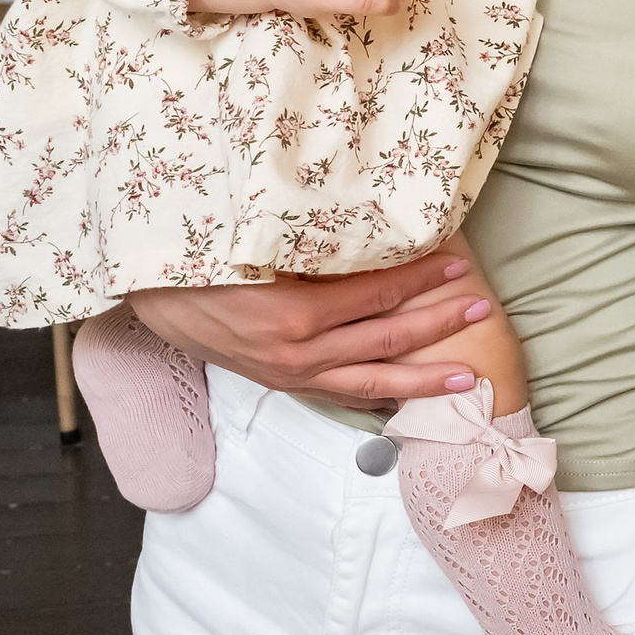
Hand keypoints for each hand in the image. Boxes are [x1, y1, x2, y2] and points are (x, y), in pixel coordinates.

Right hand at [125, 255, 491, 409]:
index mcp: (295, 313)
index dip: (423, 278)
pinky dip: (378, 400)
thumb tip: (377, 233)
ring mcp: (291, 374)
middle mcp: (298, 352)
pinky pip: (341, 397)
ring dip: (423, 378)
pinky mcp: (284, 384)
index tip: (459, 261)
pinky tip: (409, 402)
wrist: (153, 298)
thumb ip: (317, 247)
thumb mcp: (261, 247)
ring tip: (468, 377)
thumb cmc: (205, 261)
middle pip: (386, 339)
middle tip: (481, 310)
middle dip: (439, 325)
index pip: (378, 294)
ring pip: (372, 382)